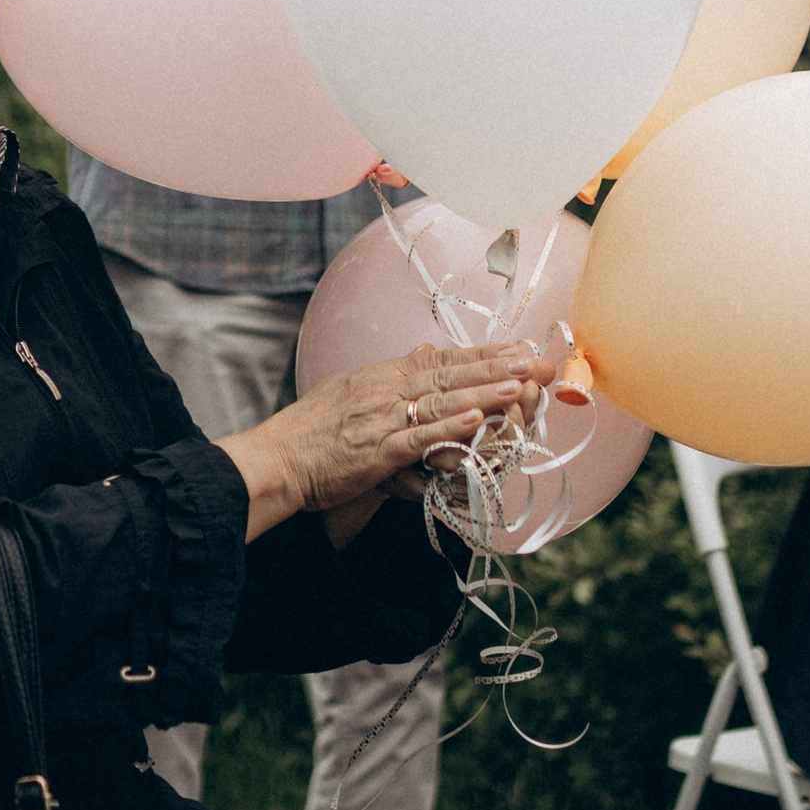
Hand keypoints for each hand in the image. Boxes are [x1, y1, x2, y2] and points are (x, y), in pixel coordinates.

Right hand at [218, 340, 559, 543]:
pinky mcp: (376, 451)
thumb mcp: (352, 390)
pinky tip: (475, 420)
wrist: (276, 459)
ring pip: (441, 402)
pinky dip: (448, 428)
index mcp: (382, 375)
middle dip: (496, 369)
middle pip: (449, 375)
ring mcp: (381, 419)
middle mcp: (385, 390)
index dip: (482, 353)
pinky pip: (418, 438)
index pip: (442, 358)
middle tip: (534, 363)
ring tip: (517, 386)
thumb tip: (423, 351)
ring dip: (482, 393)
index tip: (517, 349)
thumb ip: (392, 374)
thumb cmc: (312, 431)